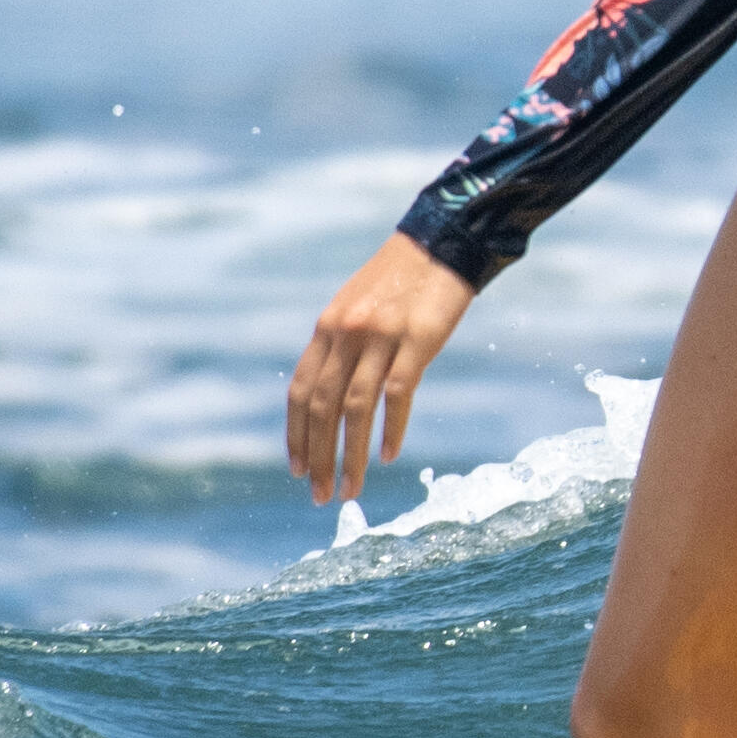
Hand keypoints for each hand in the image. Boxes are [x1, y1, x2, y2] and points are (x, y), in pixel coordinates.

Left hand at [286, 233, 473, 506]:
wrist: (440, 243)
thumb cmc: (399, 281)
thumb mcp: (355, 307)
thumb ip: (339, 346)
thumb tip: (326, 396)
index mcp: (328, 328)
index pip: (301, 392)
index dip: (296, 435)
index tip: (298, 469)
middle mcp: (346, 333)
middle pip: (322, 407)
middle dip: (318, 456)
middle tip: (320, 495)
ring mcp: (380, 337)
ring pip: (355, 409)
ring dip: (350, 455)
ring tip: (350, 489)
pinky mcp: (416, 340)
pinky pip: (397, 394)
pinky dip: (391, 429)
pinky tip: (387, 455)